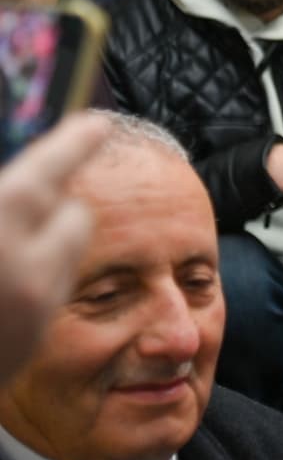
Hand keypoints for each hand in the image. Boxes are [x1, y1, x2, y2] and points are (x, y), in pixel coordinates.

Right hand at [0, 113, 105, 382]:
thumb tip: (25, 181)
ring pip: (68, 253)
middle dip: (57, 202)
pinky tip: (3, 288)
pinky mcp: (34, 337)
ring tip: (5, 250)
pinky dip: (36, 278)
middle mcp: (23, 266)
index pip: (48, 171)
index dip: (73, 142)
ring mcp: (33, 305)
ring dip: (48, 241)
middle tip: (26, 202)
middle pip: (75, 213)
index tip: (96, 123)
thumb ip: (5, 198)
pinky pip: (51, 290)